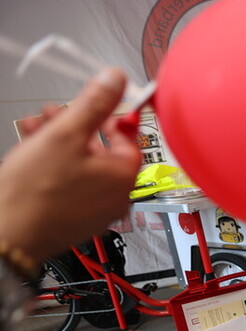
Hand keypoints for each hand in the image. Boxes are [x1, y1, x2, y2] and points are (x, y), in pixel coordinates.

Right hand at [0, 68, 140, 261]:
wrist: (8, 231)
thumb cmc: (35, 193)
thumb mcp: (65, 134)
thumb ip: (94, 104)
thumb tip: (116, 80)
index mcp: (124, 178)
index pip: (130, 138)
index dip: (109, 116)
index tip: (93, 104)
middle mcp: (116, 197)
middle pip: (103, 149)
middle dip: (75, 125)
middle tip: (53, 113)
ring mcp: (96, 210)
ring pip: (83, 164)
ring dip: (60, 140)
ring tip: (35, 127)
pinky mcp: (76, 216)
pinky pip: (73, 182)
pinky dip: (56, 162)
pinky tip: (32, 148)